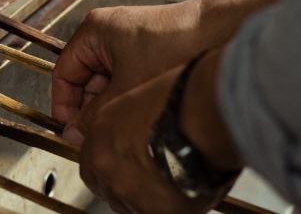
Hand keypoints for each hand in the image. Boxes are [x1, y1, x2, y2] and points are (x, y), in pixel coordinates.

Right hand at [52, 0, 210, 142]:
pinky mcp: (148, 53)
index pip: (64, 74)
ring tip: (121, 126)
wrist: (221, 30)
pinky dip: (129, 99)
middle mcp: (108, 35)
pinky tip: (138, 115)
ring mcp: (129, 44)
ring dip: (113, 107)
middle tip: (97, 136)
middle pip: (86, 82)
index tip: (70, 130)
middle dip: (92, 110)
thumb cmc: (177, 44)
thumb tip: (75, 134)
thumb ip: (96, 115)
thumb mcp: (127, 88)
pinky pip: (127, 81)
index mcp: (94, 32)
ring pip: (108, 85)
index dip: (65, 106)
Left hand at [77, 66, 224, 213]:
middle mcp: (107, 164)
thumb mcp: (143, 100)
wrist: (208, 114)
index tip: (126, 168)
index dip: (110, 168)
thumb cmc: (185, 97)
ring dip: (149, 197)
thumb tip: (134, 134)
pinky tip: (191, 187)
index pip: (92, 162)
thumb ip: (129, 124)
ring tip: (177, 179)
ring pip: (132, 205)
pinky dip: (173, 206)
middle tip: (154, 177)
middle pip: (107, 189)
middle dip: (127, 186)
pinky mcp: (155, 210)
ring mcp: (128, 190)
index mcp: (101, 133)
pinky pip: (160, 212)